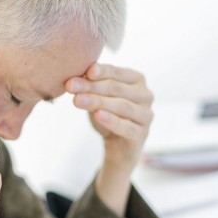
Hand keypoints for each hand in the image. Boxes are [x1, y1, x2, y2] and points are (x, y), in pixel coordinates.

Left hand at [67, 63, 152, 213]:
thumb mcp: (98, 97)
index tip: (84, 72)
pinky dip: (112, 120)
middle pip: (116, 88)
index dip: (100, 71)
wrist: (118, 147)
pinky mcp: (142, 134)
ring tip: (78, 100)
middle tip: (71, 86)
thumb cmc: (108, 114)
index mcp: (137, 80)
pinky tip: (98, 115)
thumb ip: (90, 85)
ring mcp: (146, 115)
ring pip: (121, 106)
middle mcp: (145, 95)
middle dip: (92, 86)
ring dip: (98, 102)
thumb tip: (74, 79)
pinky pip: (126, 127)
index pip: (116, 72)